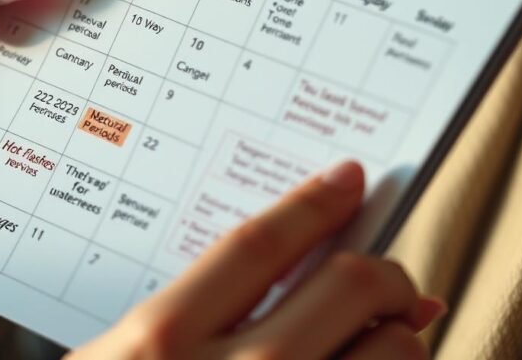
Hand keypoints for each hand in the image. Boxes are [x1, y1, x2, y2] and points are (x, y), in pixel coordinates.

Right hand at [68, 162, 444, 359]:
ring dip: (398, 336)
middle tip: (384, 275)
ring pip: (393, 351)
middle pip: (349, 287)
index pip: (259, 247)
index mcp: (164, 342)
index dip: (312, 205)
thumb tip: (300, 273)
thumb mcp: (124, 356)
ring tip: (377, 338)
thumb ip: (198, 311)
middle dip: (384, 271)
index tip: (348, 179)